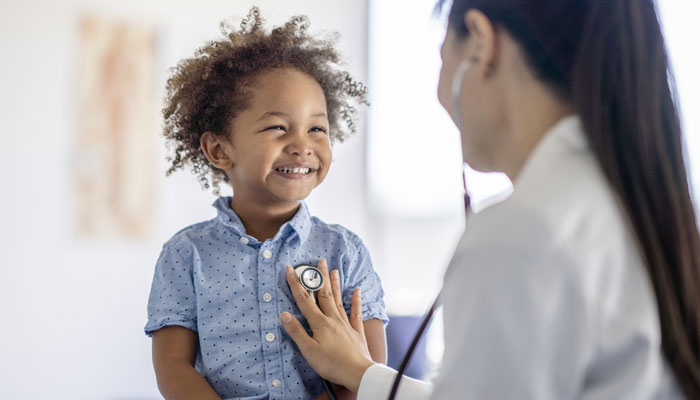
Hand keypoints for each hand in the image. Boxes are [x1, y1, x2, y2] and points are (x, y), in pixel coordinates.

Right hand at [280, 259, 375, 392]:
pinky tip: (357, 290)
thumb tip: (285, 315)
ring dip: (335, 284)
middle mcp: (333, 319)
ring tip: (334, 270)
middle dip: (320, 277)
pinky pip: (356, 312)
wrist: (358, 373)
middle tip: (319, 261)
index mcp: (320, 323)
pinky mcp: (356, 331)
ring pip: (339, 299)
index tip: (290, 270)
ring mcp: (346, 323)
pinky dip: (356, 300)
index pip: (304, 300)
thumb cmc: (332, 364)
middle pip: (325, 294)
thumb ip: (297, 332)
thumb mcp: (309, 350)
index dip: (296, 284)